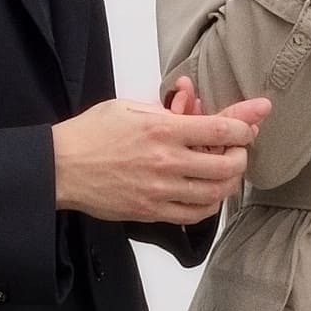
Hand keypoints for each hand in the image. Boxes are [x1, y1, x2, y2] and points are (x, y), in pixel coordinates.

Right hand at [53, 91, 269, 223]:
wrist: (61, 167)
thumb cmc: (92, 133)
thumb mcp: (129, 107)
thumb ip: (166, 106)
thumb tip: (192, 97)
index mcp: (162, 129)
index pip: (220, 129)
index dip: (244, 127)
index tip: (250, 126)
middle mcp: (166, 161)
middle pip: (226, 164)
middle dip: (241, 156)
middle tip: (239, 150)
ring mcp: (160, 190)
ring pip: (215, 193)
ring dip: (230, 182)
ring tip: (228, 172)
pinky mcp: (152, 211)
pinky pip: (194, 214)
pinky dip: (211, 205)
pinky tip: (210, 194)